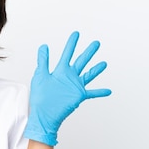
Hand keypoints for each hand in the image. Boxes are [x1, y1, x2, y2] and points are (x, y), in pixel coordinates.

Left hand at [24, 31, 111, 145]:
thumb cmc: (40, 97)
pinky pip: (92, 93)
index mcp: (60, 71)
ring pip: (89, 74)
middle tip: (96, 43)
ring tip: (104, 63)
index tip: (76, 34)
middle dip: (89, 52)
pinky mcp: (79, 95)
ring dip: (96, 69)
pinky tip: (109, 91)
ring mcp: (75, 86)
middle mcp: (69, 77)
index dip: (71, 43)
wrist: (44, 115)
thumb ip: (43, 61)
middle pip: (81, 61)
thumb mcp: (40, 76)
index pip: (67, 53)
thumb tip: (44, 46)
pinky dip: (100, 92)